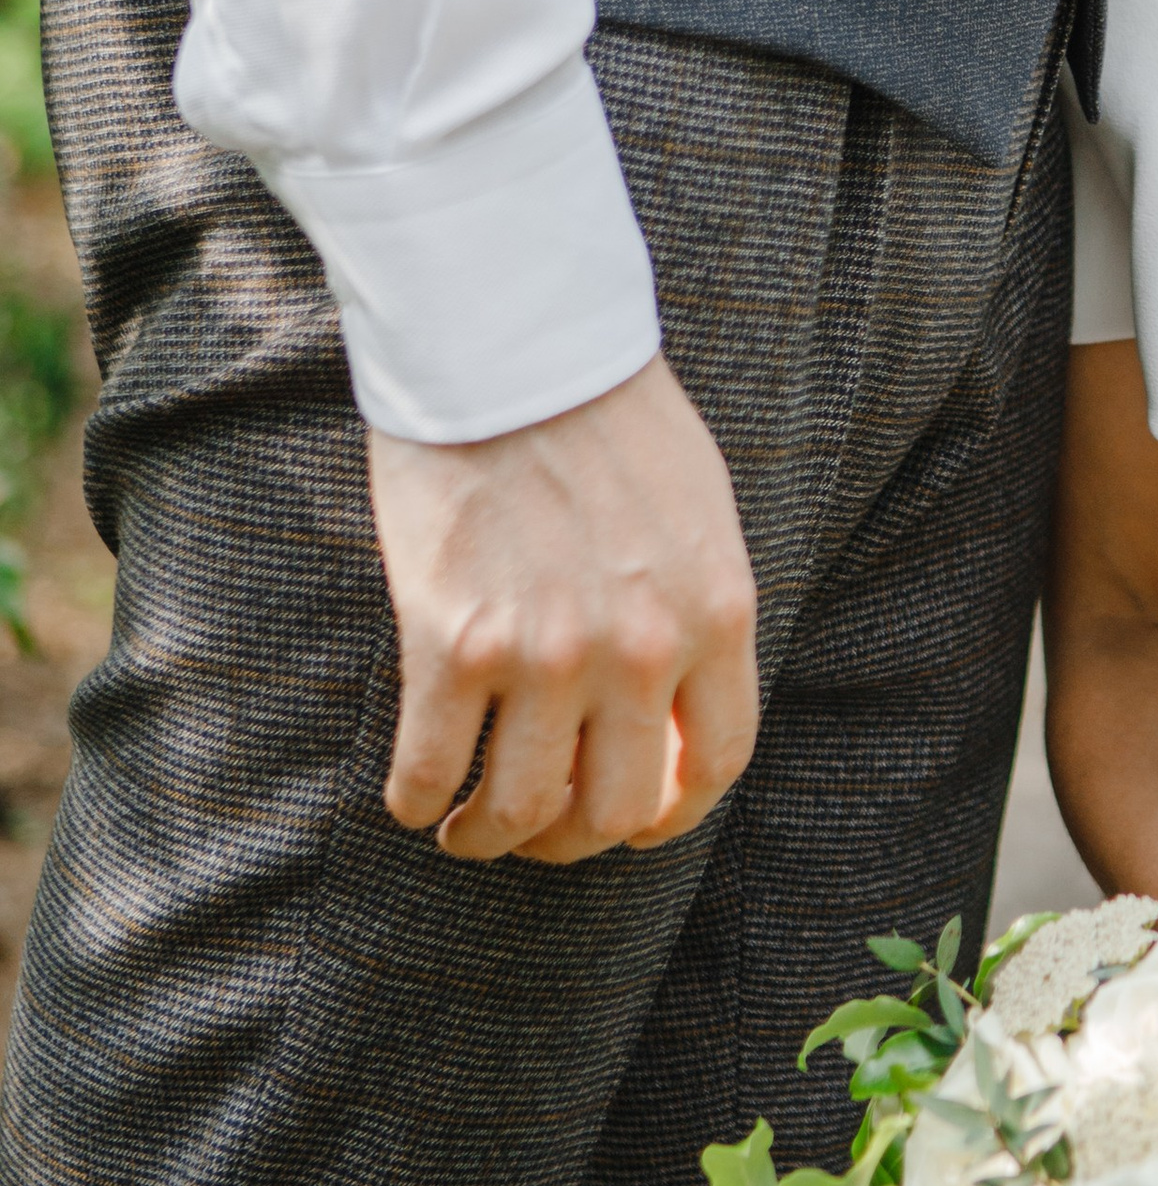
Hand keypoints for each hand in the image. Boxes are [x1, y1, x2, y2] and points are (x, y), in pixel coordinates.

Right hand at [370, 354, 759, 863]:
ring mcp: (545, 655)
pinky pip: (431, 769)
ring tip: (468, 830)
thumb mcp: (698, 513)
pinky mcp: (452, 643)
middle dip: (577, 841)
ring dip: (490, 838)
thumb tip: (678, 702)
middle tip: (540, 832)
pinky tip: (416, 797)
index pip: (715, 763)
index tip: (636, 819)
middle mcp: (639, 651)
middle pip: (616, 808)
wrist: (511, 344)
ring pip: (522, 810)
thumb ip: (698, 609)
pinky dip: (420, 802)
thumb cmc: (607, 413)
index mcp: (714, 615)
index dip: (673, 812)